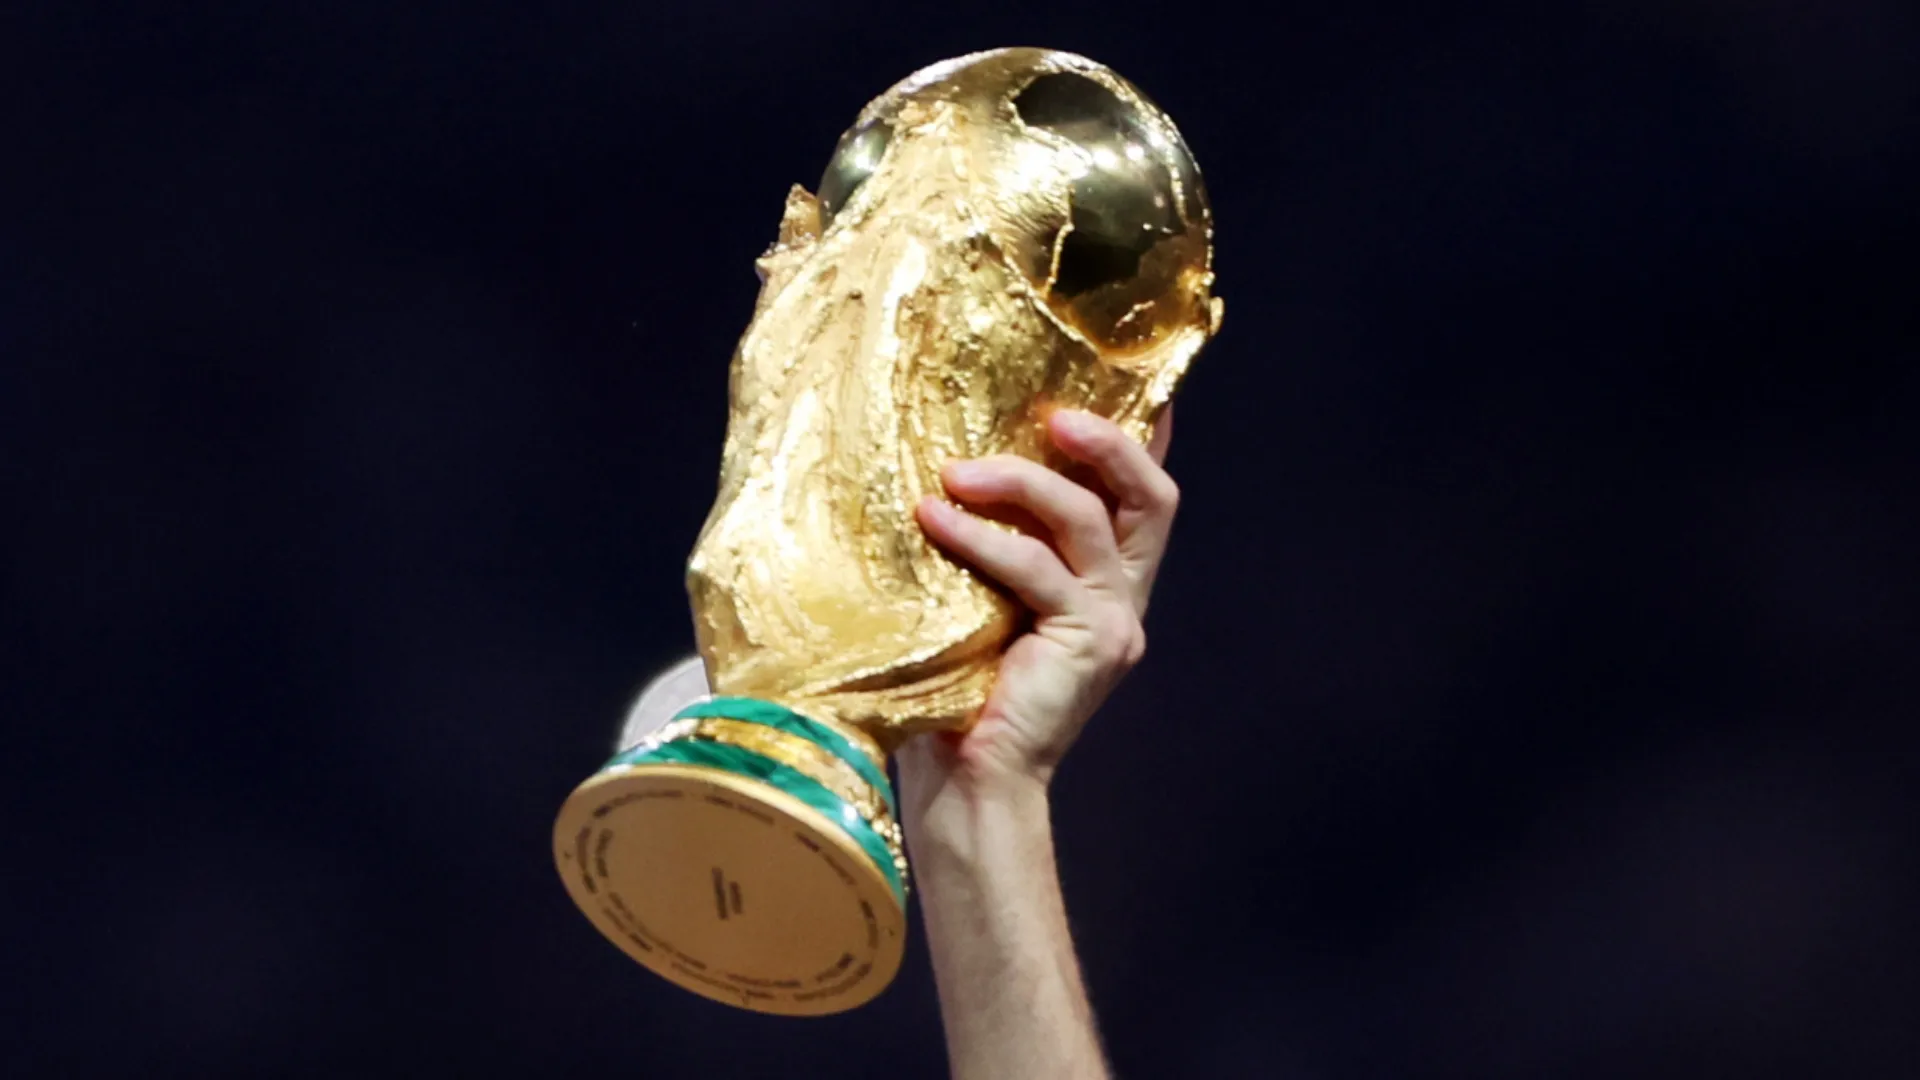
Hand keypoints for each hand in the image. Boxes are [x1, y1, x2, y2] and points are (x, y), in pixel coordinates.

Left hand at [898, 406, 1179, 820]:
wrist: (969, 784)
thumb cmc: (957, 692)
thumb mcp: (977, 599)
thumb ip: (990, 543)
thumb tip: (937, 468)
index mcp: (1105, 585)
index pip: (1140, 496)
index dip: (1140, 433)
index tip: (1118, 376)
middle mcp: (1123, 599)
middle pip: (1150, 497)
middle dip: (1107, 442)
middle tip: (1051, 415)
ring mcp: (1114, 622)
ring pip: (1090, 521)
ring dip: (1022, 483)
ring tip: (955, 473)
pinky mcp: (1090, 644)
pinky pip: (1038, 570)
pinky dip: (983, 538)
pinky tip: (934, 520)